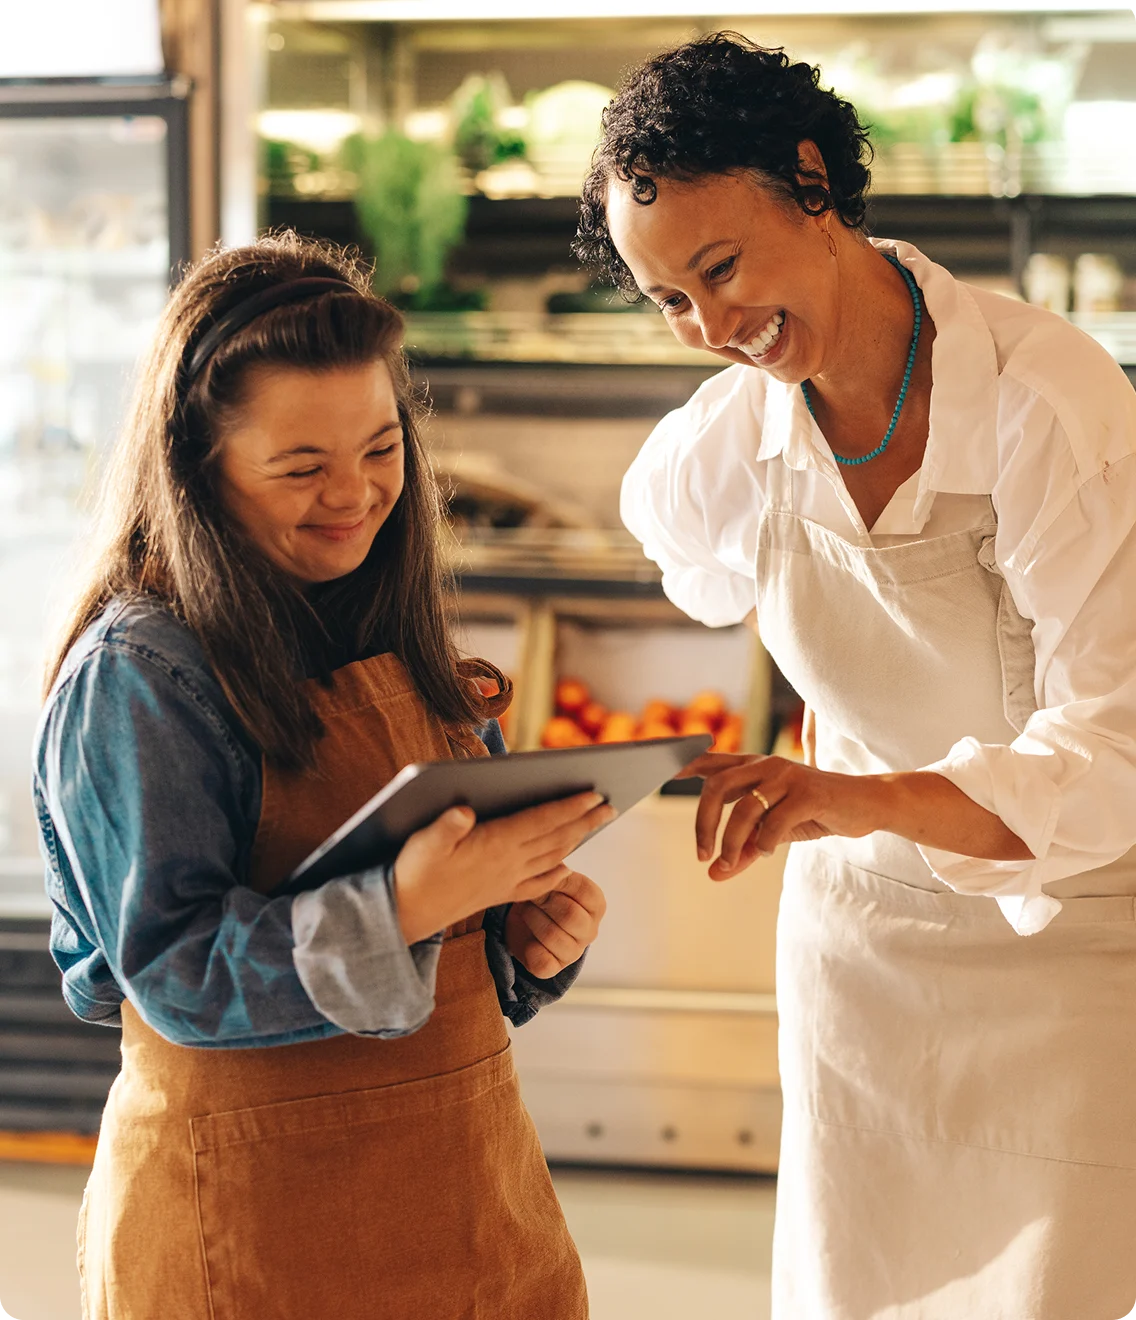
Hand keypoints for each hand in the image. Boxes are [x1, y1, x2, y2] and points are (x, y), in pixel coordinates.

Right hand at [393, 792, 614, 943]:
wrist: (405, 916)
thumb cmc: (412, 873)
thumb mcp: (422, 843)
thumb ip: (445, 826)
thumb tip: (463, 810)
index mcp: (494, 846)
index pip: (541, 822)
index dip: (569, 807)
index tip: (594, 794)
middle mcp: (508, 865)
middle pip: (556, 838)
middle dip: (585, 821)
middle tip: (610, 806)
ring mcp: (507, 882)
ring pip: (552, 857)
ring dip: (577, 839)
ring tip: (595, 824)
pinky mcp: (500, 895)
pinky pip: (538, 883)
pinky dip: (557, 872)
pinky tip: (566, 867)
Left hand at [504, 871, 605, 979]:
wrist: (524, 920)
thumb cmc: (543, 895)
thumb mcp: (551, 879)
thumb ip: (555, 872)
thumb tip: (555, 864)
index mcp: (595, 905)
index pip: (585, 891)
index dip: (560, 882)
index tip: (545, 878)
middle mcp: (589, 930)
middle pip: (570, 915)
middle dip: (544, 902)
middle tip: (532, 895)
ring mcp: (573, 951)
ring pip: (552, 937)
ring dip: (532, 920)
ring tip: (526, 911)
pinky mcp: (554, 968)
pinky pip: (542, 962)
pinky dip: (529, 949)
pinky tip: (527, 937)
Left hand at [678, 751, 875, 879]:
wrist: (866, 804)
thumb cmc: (814, 813)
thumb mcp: (774, 832)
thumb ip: (743, 850)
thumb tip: (713, 874)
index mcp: (754, 767)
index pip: (711, 763)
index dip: (683, 766)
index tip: (659, 772)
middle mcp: (766, 765)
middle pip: (717, 788)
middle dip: (703, 824)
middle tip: (702, 855)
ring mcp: (787, 776)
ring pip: (745, 809)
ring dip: (732, 842)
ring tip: (729, 863)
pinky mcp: (809, 793)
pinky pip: (776, 821)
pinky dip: (765, 842)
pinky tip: (767, 852)